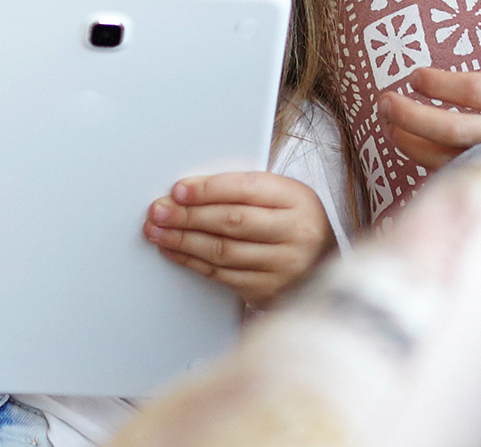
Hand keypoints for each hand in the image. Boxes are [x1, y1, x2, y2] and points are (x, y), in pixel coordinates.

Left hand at [145, 171, 334, 306]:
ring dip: (183, 241)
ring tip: (158, 231)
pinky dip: (192, 262)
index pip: (246, 189)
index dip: (208, 190)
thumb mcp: (282, 197)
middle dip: (187, 215)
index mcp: (298, 200)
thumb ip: (244, 190)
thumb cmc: (294, 225)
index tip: (178, 190)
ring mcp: (283, 266)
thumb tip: (189, 191)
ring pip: (222, 251)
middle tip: (158, 211)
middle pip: (231, 221)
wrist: (322, 267)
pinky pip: (221, 275)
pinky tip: (174, 251)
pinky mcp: (267, 291)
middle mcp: (295, 234)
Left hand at [380, 28, 480, 173]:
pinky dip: (438, 166)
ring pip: (456, 158)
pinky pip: (470, 177)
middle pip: (455, 128)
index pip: (476, 91)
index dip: (439, 84)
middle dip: (413, 116)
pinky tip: (418, 151)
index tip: (414, 76)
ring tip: (390, 127)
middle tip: (384, 103)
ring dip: (416, 144)